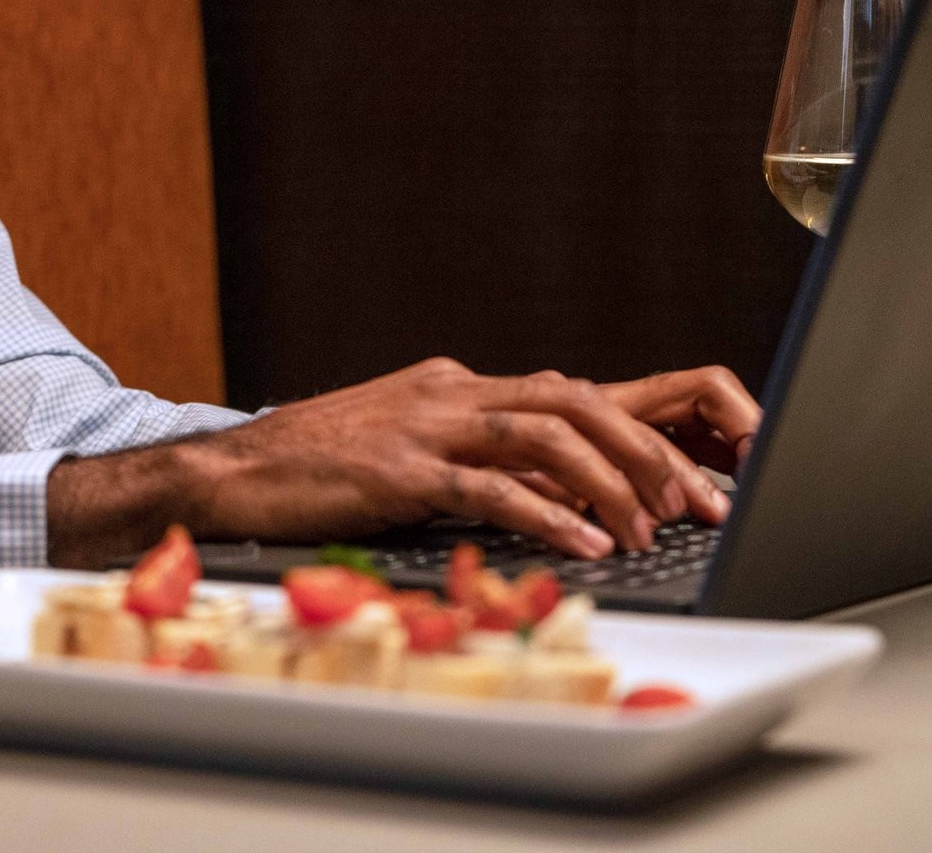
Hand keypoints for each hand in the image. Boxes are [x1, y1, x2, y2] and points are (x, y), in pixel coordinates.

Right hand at [45, 358, 760, 568]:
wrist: (233, 472)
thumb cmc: (323, 470)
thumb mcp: (412, 450)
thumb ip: (479, 458)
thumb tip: (560, 493)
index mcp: (460, 385)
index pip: (573, 388)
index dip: (644, 421)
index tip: (697, 468)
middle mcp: (453, 390)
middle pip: (577, 398)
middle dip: (648, 448)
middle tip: (696, 501)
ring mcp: (426, 424)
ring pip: (546, 430)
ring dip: (609, 480)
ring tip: (646, 529)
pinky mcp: (400, 468)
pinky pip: (490, 485)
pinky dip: (546, 514)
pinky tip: (583, 546)